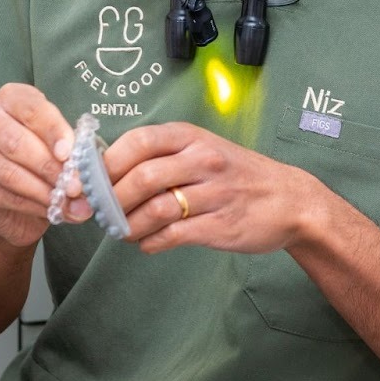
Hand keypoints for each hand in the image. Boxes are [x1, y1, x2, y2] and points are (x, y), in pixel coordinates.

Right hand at [0, 82, 80, 246]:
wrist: (21, 195)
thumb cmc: (46, 156)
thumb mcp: (63, 145)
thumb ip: (72, 153)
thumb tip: (86, 174)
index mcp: (11, 99)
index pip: (31, 108)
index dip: (53, 131)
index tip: (68, 154)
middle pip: (16, 142)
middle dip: (49, 167)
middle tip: (74, 187)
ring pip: (10, 173)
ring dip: (44, 191)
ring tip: (67, 203)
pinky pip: (4, 196)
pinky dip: (33, 206)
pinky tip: (51, 211)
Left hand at [103, 123, 324, 254]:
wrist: (289, 200)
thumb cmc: (236, 174)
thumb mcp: (203, 149)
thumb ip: (162, 155)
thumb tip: (108, 171)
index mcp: (192, 137)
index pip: (138, 141)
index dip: (106, 163)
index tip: (89, 182)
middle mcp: (202, 160)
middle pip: (142, 177)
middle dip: (111, 200)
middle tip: (99, 213)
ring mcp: (213, 193)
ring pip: (155, 210)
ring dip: (128, 225)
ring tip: (122, 231)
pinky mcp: (220, 225)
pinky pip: (173, 236)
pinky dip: (151, 243)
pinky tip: (146, 243)